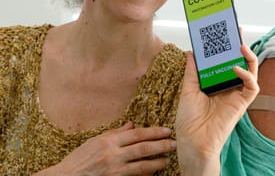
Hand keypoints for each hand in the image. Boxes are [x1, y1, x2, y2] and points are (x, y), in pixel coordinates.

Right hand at [38, 122, 175, 175]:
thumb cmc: (79, 159)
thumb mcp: (95, 141)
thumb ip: (115, 133)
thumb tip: (132, 124)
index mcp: (109, 141)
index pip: (137, 134)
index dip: (154, 132)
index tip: (166, 131)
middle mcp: (113, 154)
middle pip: (143, 148)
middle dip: (161, 145)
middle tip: (174, 143)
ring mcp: (114, 170)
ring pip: (142, 165)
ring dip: (157, 162)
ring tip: (167, 159)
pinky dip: (145, 174)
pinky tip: (153, 172)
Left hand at [176, 44, 258, 174]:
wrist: (192, 140)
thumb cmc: (189, 120)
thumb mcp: (188, 89)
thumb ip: (192, 70)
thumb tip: (192, 51)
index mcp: (217, 82)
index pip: (225, 60)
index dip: (227, 46)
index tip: (225, 31)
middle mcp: (229, 86)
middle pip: (240, 61)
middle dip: (240, 45)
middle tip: (237, 30)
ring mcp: (237, 94)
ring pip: (251, 71)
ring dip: (249, 57)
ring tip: (241, 45)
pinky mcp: (242, 103)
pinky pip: (252, 87)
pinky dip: (247, 75)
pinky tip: (236, 68)